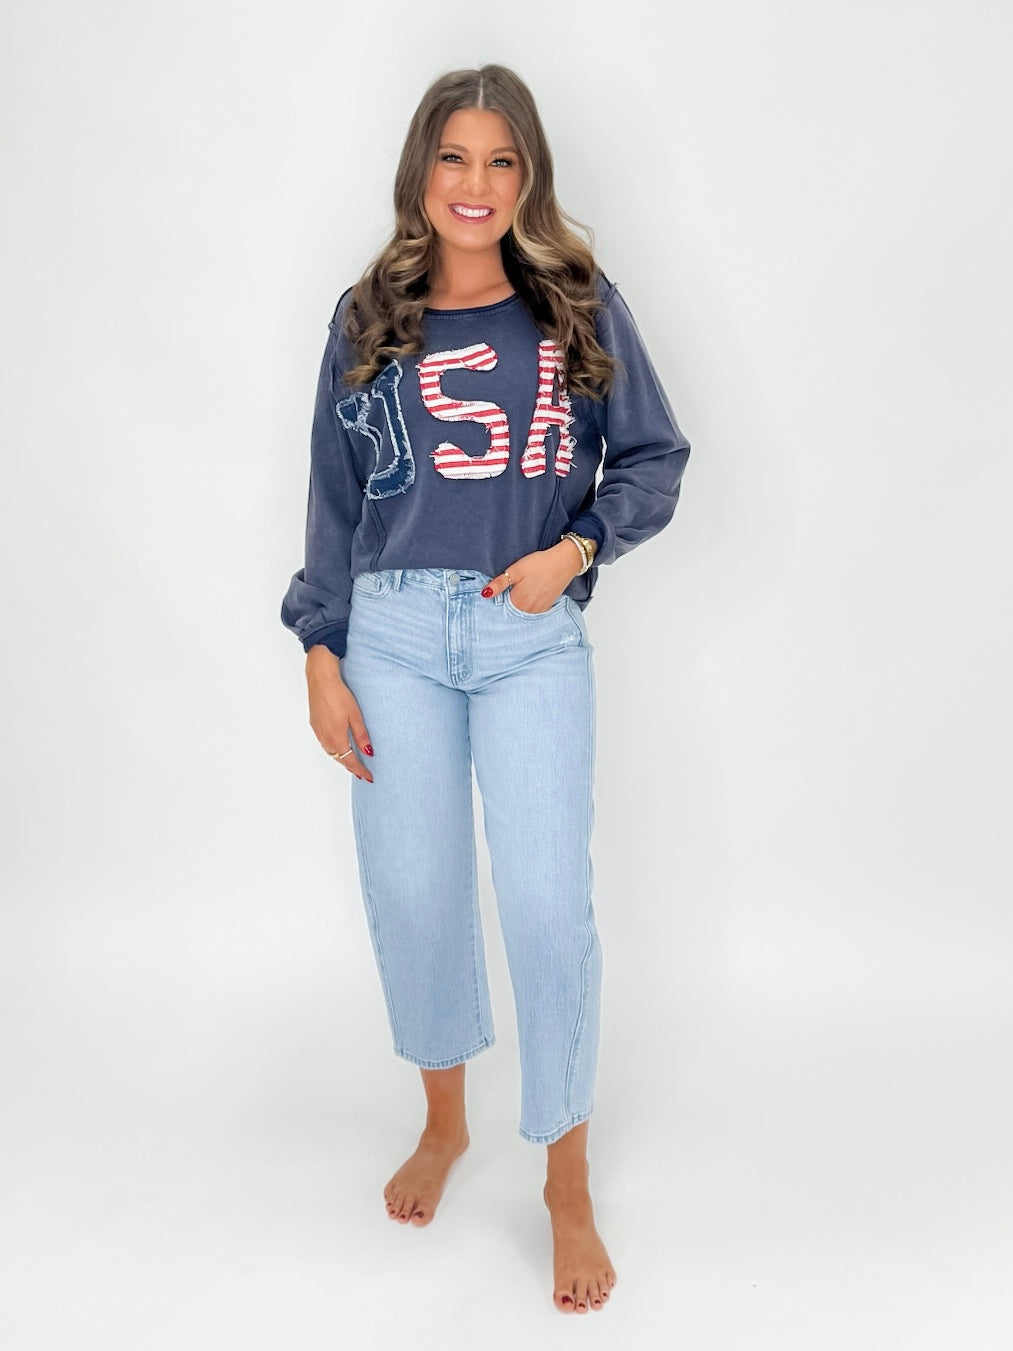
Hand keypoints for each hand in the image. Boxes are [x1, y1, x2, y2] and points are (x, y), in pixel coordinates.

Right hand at [305, 647, 373, 782]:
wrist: (321, 679)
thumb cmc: (338, 694)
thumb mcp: (355, 716)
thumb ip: (361, 736)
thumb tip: (369, 753)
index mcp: (336, 738)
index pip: (350, 761)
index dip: (360, 770)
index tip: (369, 777)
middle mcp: (325, 738)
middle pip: (339, 759)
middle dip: (351, 767)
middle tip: (362, 773)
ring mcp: (318, 732)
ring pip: (331, 752)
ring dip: (342, 759)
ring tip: (353, 763)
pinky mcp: (315, 724)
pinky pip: (325, 743)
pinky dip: (334, 749)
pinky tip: (339, 746)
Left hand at [482, 539, 584, 613]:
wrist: (565, 562)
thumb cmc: (540, 564)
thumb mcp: (515, 570)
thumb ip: (499, 584)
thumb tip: (485, 594)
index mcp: (518, 602)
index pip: (500, 609)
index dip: (496, 603)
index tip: (494, 596)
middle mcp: (528, 610)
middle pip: (511, 613)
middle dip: (505, 608)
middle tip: (506, 593)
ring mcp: (538, 611)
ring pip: (521, 614)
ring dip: (516, 608)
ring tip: (518, 594)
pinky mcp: (546, 608)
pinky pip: (532, 613)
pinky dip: (527, 608)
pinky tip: (528, 597)